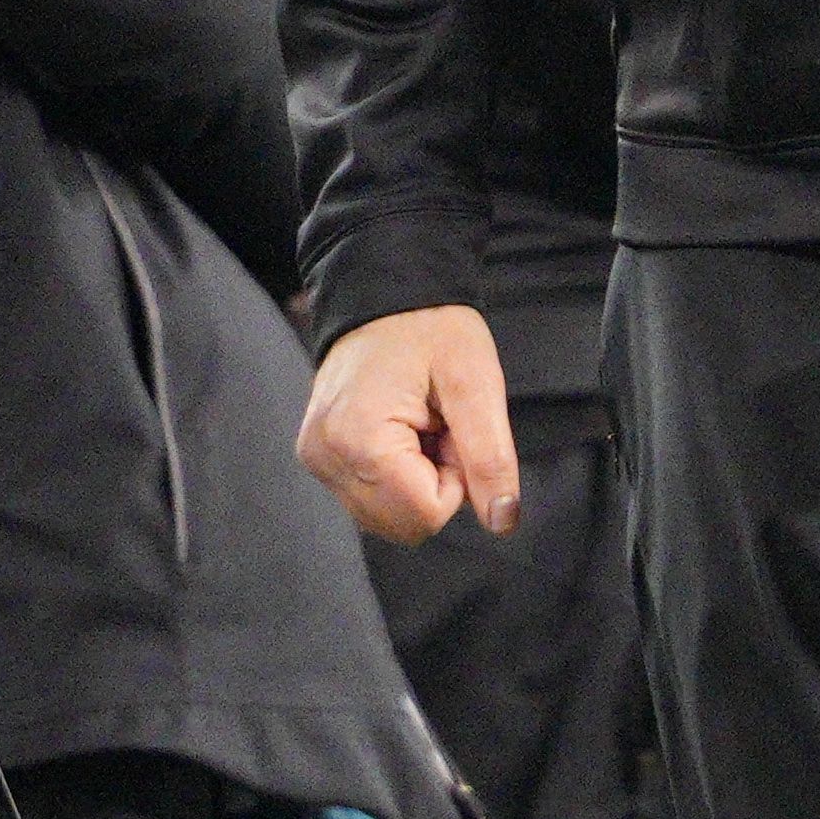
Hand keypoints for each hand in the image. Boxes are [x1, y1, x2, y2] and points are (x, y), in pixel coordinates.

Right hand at [304, 303, 520, 542]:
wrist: (385, 294)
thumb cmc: (431, 327)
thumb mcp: (476, 383)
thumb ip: (491, 457)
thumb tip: (502, 520)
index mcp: (359, 439)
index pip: (424, 514)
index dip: (456, 480)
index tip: (451, 429)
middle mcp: (325, 456)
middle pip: (402, 524)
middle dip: (434, 484)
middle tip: (437, 427)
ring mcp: (316, 458)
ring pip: (386, 518)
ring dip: (415, 482)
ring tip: (418, 425)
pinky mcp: (318, 456)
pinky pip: (369, 498)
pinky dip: (395, 476)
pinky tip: (400, 430)